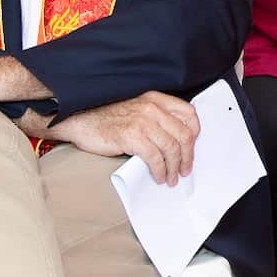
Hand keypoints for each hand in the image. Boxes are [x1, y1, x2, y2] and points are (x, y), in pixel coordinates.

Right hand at [47, 91, 199, 185]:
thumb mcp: (137, 109)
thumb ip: (156, 117)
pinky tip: (159, 176)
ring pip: (171, 148)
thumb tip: (175, 139)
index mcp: (156, 99)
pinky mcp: (132, 136)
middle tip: (185, 169)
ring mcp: (143, 121)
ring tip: (172, 178)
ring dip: (174, 167)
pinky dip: (160, 170)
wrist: (81, 120)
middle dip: (188, 156)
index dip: (195, 132)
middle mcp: (152, 108)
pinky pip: (155, 157)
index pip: (188, 113)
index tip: (192, 147)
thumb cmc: (107, 117)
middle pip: (184, 134)